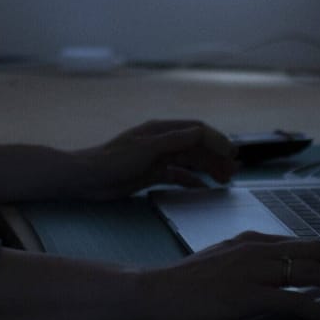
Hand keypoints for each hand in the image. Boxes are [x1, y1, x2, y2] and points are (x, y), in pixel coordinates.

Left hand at [63, 119, 240, 200]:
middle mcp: (162, 142)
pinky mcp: (151, 174)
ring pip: (190, 162)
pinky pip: (178, 176)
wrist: (86, 178)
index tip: (233, 154)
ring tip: (225, 181)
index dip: (217, 140)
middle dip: (216, 157)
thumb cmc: (114, 160)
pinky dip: (192, 181)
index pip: (197, 130)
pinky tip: (203, 189)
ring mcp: (157, 158)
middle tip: (233, 172)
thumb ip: (176, 140)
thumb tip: (203, 132)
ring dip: (208, 169)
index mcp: (162, 130)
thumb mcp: (147, 148)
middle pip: (196, 147)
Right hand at [132, 231, 319, 319]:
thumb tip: (283, 279)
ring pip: (310, 273)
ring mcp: (250, 271)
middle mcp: (255, 249)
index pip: (305, 243)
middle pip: (315, 253)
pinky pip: (291, 301)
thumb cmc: (183, 284)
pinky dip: (316, 310)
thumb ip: (252, 266)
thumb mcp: (222, 264)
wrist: (151, 292)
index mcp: (251, 240)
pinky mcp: (244, 295)